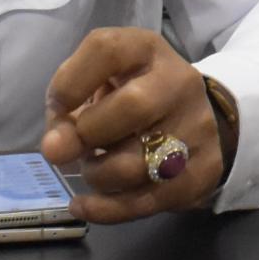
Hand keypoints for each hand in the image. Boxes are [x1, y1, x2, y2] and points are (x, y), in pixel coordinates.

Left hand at [38, 27, 228, 221]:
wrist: (194, 119)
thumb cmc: (129, 97)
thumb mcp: (98, 85)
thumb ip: (68, 107)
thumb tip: (56, 147)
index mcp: (146, 50)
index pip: (107, 50)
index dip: (70, 82)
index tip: (57, 106)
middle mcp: (179, 83)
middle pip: (135, 106)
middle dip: (88, 134)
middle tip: (67, 149)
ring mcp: (196, 128)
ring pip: (139, 163)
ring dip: (98, 174)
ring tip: (92, 169)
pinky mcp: (202, 171)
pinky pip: (148, 201)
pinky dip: (105, 209)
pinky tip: (84, 205)